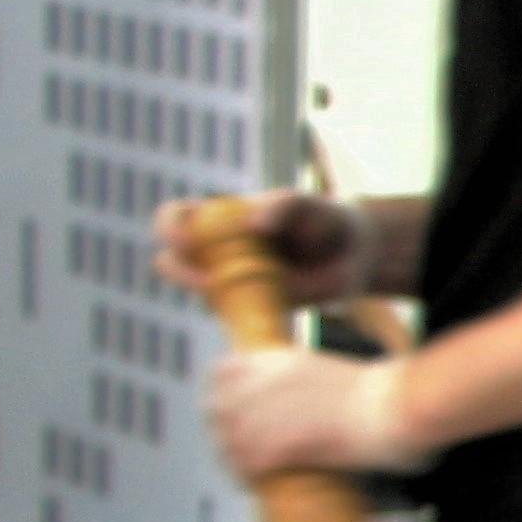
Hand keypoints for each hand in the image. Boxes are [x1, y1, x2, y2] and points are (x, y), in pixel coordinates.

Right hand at [154, 190, 363, 305]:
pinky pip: (230, 317)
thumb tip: (254, 225)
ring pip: (200, 294)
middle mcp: (216, 251)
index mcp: (218, 218)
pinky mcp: (250, 308)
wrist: (351, 255)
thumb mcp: (307, 204)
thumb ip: (283, 206)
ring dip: (209, 297)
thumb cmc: (322, 219)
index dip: (169, 227)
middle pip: (174, 261)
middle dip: (179, 270)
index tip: (184, 237)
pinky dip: (235, 316)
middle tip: (205, 277)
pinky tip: (260, 311)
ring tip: (238, 294)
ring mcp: (230, 281)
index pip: (175, 218)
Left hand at [207, 344, 422, 477]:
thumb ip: (295, 383)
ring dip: (236, 458)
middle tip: (239, 448)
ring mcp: (271, 412)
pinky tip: (261, 483)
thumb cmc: (380, 393)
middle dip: (225, 432)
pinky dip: (250, 477)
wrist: (397, 407)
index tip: (227, 412)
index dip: (220, 396)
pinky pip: (248, 465)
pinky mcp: (281, 443)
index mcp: (279, 360)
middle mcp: (267, 383)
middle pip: (217, 410)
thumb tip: (286, 402)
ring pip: (228, 441)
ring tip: (250, 470)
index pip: (221, 373)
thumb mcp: (326, 370)